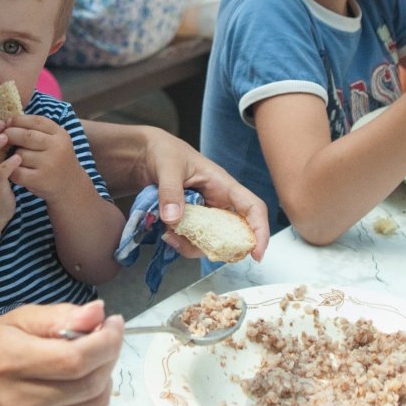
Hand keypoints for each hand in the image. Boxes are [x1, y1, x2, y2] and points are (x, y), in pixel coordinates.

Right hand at [0, 301, 123, 405]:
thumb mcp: (16, 320)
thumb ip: (59, 316)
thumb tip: (99, 313)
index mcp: (10, 362)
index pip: (74, 359)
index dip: (105, 340)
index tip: (113, 322)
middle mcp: (20, 401)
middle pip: (89, 383)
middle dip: (109, 354)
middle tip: (107, 335)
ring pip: (95, 403)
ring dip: (106, 375)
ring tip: (95, 356)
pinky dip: (97, 395)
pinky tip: (84, 378)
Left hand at [6, 114, 86, 203]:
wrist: (70, 186)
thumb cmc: (55, 159)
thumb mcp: (54, 140)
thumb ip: (36, 129)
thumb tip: (7, 121)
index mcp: (60, 134)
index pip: (36, 121)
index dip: (18, 120)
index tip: (8, 123)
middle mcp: (57, 147)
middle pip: (25, 136)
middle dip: (10, 135)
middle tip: (3, 138)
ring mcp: (49, 164)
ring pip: (20, 154)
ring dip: (13, 156)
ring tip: (16, 159)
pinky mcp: (40, 180)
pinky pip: (17, 171)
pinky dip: (12, 170)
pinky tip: (15, 170)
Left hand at [133, 129, 269, 261]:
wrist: (145, 155)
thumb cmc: (165, 152)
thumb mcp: (167, 167)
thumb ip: (170, 191)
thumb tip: (174, 219)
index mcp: (223, 186)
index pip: (253, 208)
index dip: (260, 230)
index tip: (257, 253)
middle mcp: (218, 203)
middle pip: (235, 235)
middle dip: (220, 248)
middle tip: (193, 247)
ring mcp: (205, 215)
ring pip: (211, 243)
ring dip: (192, 246)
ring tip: (169, 234)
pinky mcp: (190, 223)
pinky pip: (193, 241)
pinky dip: (181, 243)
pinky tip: (166, 233)